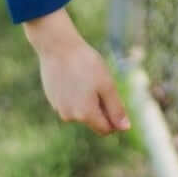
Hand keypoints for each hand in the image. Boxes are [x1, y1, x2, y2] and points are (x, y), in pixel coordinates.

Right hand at [24, 9, 130, 135]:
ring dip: (87, 100)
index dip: (114, 118)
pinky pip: (69, 102)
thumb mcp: (107, 85)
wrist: (58, 46)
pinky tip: (73, 76)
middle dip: (100, 106)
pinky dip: (75, 94)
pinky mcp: (52, 99)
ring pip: (80, 111)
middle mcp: (69, 117)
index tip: (114, 97)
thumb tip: (125, 128)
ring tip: (85, 77)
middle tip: (99, 82)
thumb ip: (116, 109)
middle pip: (93, 120)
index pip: (105, 129)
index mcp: (85, 114)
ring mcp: (58, 108)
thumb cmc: (86, 63)